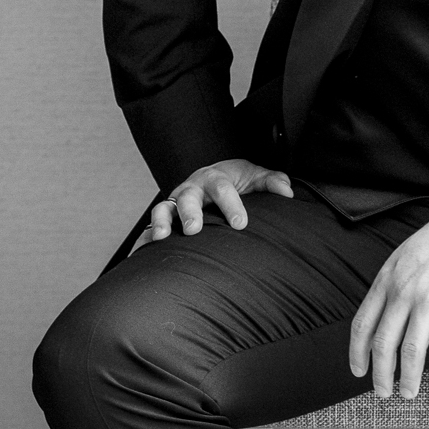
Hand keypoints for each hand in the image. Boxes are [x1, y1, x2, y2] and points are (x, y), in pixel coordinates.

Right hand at [129, 159, 293, 251]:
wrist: (214, 178)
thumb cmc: (237, 180)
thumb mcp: (255, 176)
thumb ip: (272, 181)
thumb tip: (287, 191)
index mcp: (215, 177)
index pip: (223, 189)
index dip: (231, 205)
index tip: (241, 224)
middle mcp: (192, 188)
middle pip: (188, 197)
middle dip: (190, 213)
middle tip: (194, 230)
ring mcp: (176, 202)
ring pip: (164, 208)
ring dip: (162, 222)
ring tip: (162, 238)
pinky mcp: (166, 216)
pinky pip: (152, 226)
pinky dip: (145, 238)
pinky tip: (141, 252)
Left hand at [349, 201, 428, 398]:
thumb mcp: (402, 260)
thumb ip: (389, 289)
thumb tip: (379, 323)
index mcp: (386, 280)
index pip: (362, 324)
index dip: (357, 353)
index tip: (359, 372)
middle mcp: (404, 291)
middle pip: (384, 343)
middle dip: (381, 374)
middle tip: (383, 393)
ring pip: (412, 350)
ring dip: (408, 378)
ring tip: (408, 392)